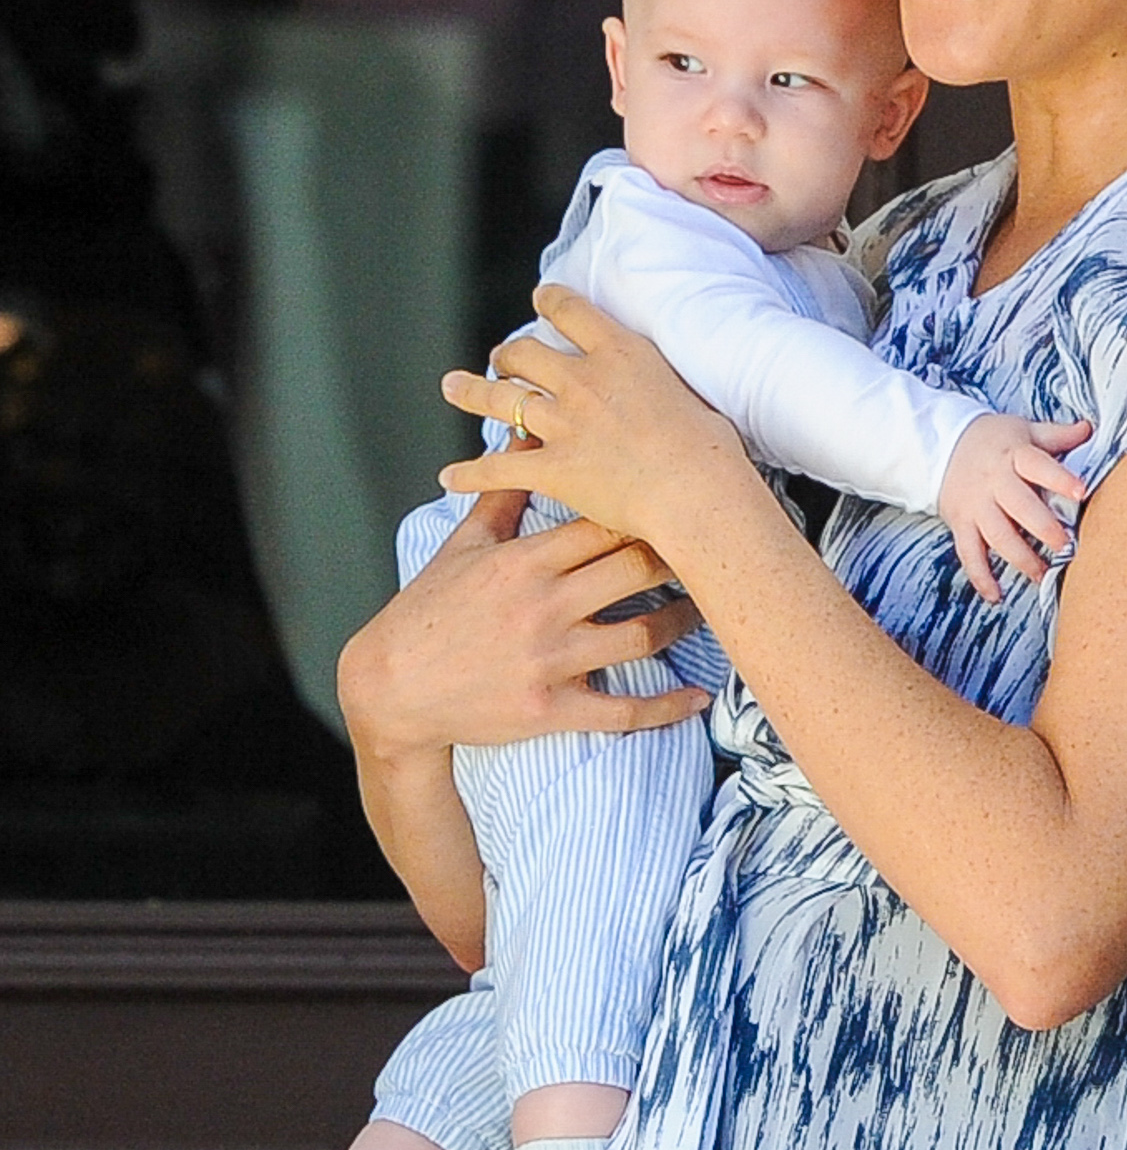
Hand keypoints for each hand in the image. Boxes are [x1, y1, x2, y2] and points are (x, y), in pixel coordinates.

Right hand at [339, 482, 707, 761]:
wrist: (388, 688)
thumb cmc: (427, 612)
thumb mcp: (462, 547)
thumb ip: (503, 495)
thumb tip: (525, 438)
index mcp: (526, 561)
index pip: (606, 522)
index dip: (650, 511)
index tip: (682, 503)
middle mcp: (543, 606)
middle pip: (637, 569)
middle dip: (681, 557)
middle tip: (714, 550)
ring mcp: (550, 659)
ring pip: (643, 634)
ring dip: (686, 622)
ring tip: (711, 609)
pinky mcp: (551, 708)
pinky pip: (623, 711)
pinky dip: (667, 707)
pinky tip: (698, 698)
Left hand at [439, 285, 754, 552]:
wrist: (694, 487)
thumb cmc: (710, 447)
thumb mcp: (693, 394)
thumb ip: (665, 387)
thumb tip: (669, 393)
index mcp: (621, 354)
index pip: (572, 312)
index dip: (550, 301)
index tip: (541, 298)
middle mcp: (583, 381)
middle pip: (526, 352)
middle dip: (508, 354)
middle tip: (503, 358)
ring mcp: (562, 424)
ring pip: (500, 399)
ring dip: (472, 391)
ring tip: (455, 386)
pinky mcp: (551, 468)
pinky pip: (496, 469)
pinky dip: (468, 473)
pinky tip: (449, 476)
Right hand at [935, 413, 1093, 602]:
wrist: (941, 444)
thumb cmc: (994, 440)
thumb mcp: (1024, 429)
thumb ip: (1057, 435)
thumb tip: (1089, 429)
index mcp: (1014, 455)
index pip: (1038, 465)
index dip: (1059, 478)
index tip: (1081, 491)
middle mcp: (994, 481)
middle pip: (1019, 506)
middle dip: (1043, 527)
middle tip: (1066, 545)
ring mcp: (976, 505)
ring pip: (997, 535)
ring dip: (1021, 558)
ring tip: (1043, 574)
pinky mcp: (961, 524)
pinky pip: (969, 554)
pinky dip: (981, 577)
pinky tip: (997, 596)